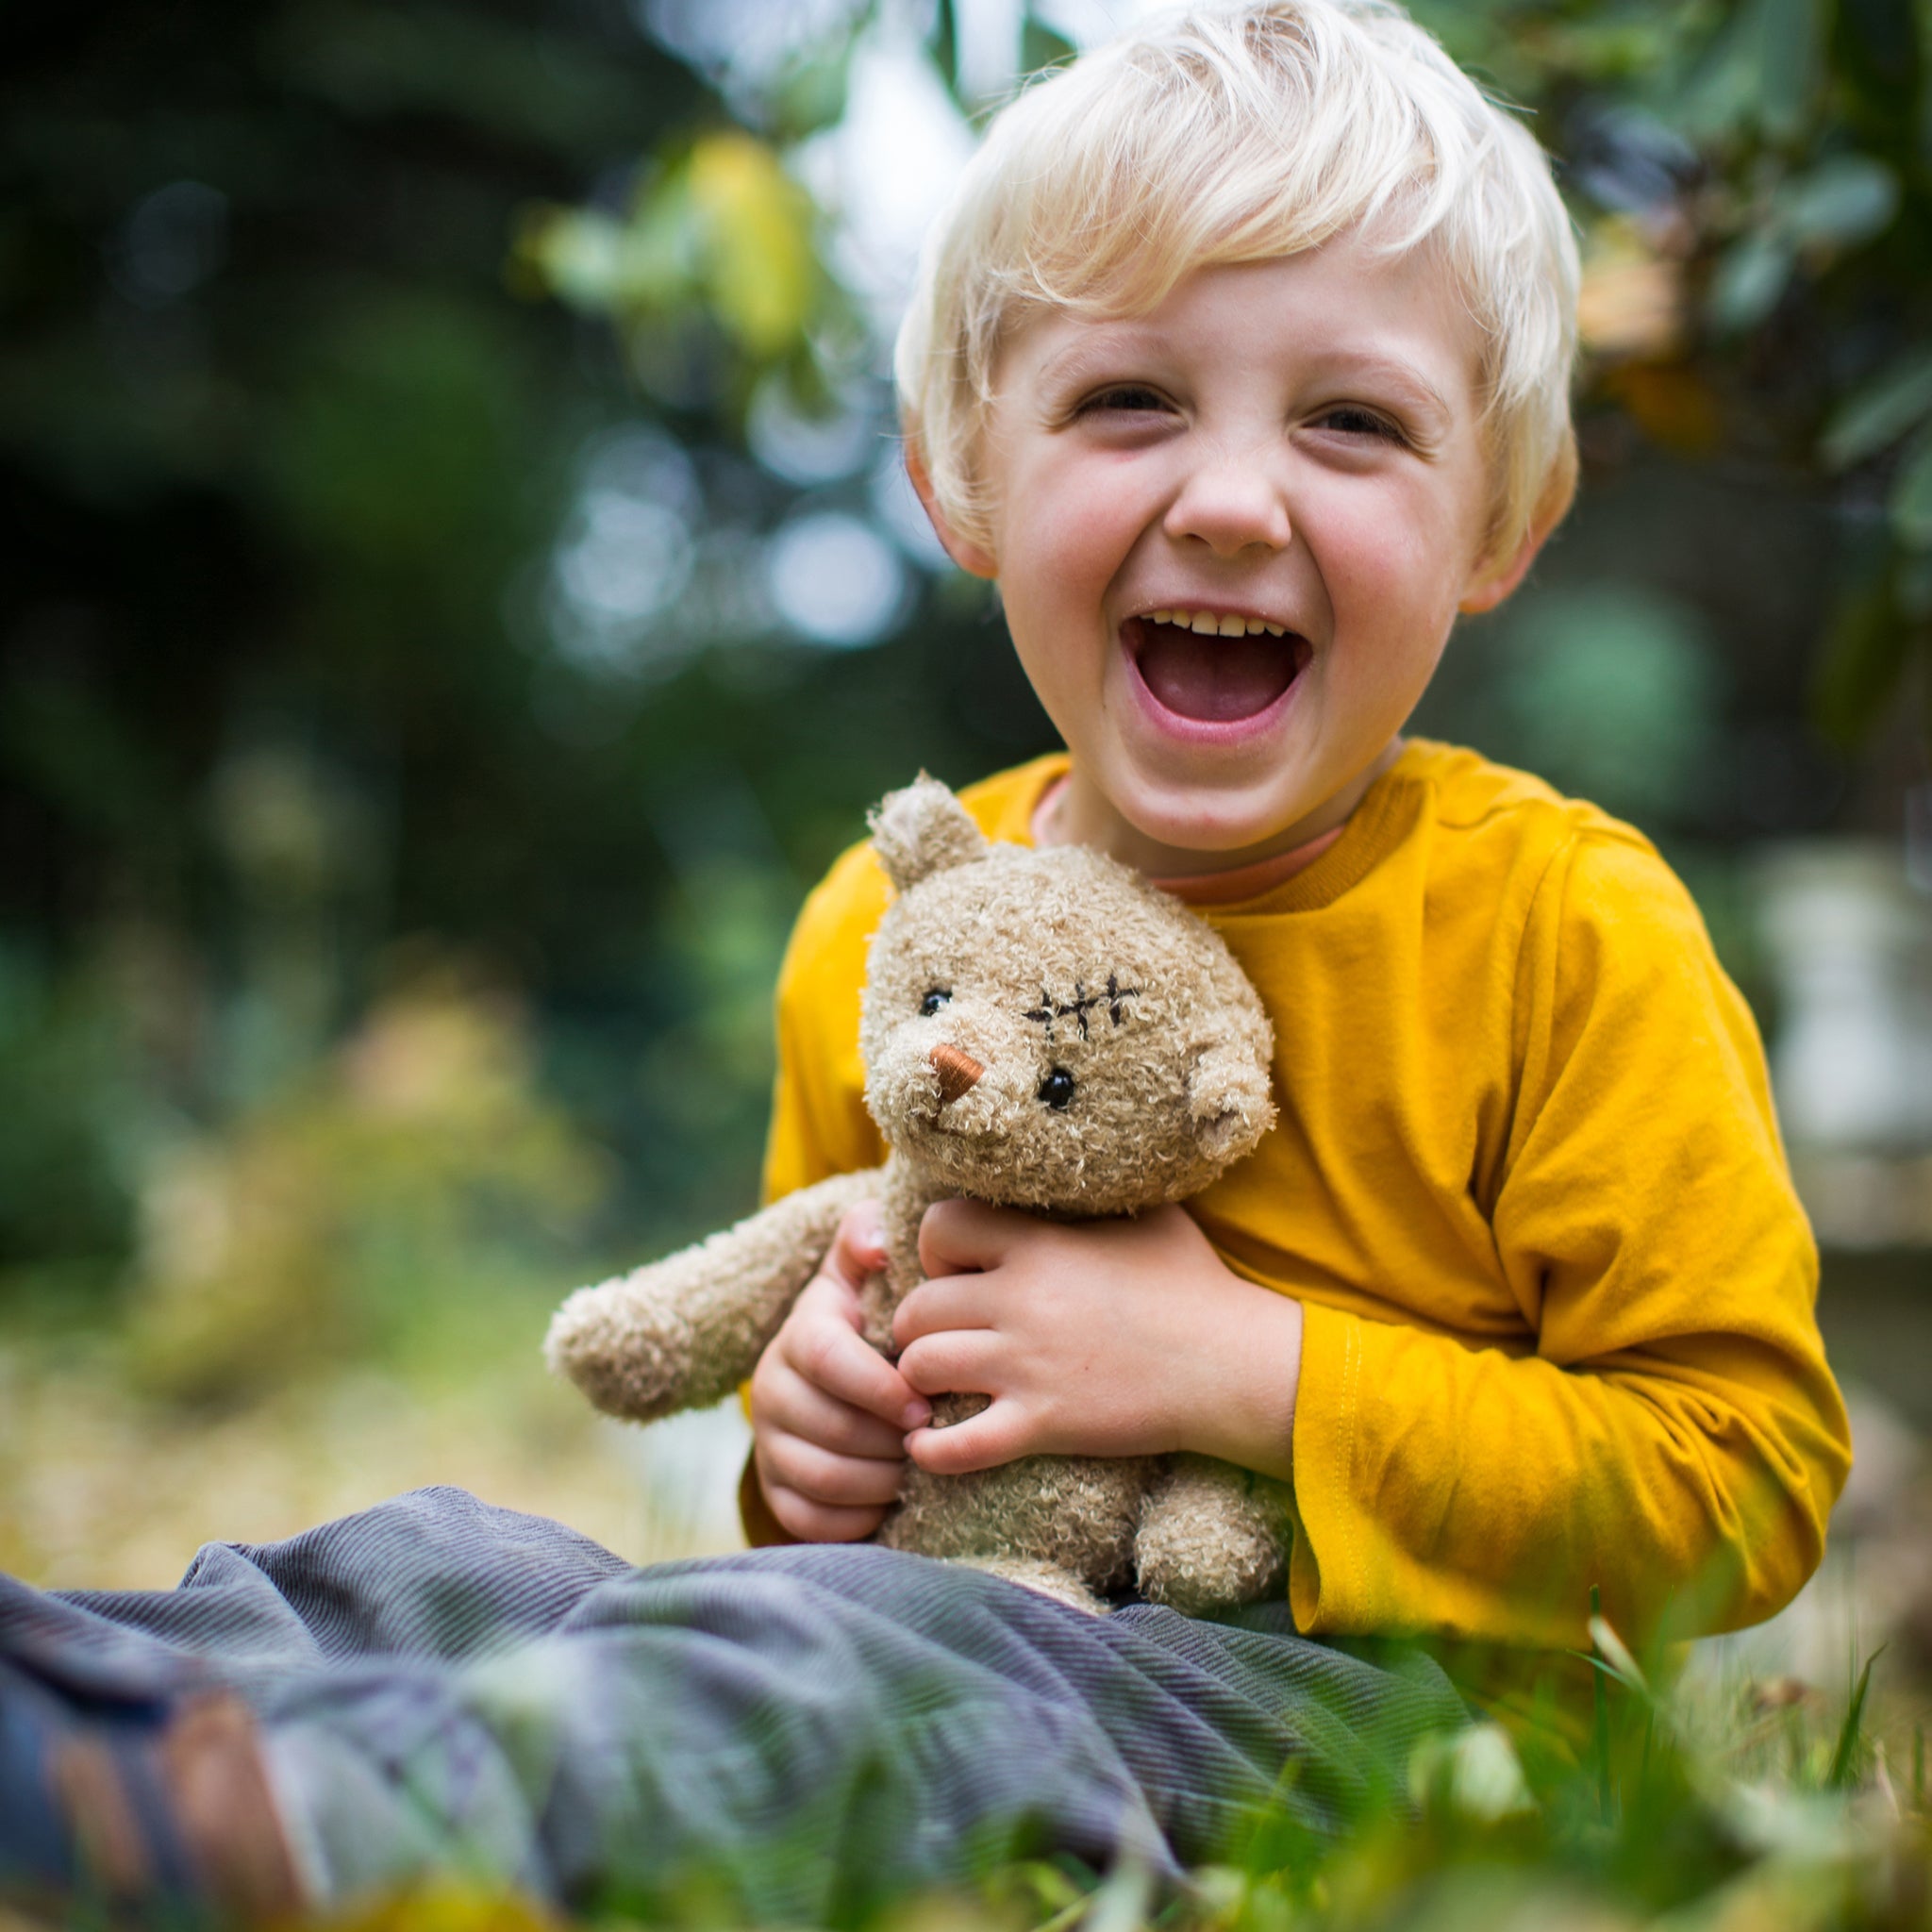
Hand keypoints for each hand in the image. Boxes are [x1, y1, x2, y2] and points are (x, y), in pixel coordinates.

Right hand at [749, 1202, 930, 1540]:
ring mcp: (768, 1442)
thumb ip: (867, 1240)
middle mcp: (770, 1388)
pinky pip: (809, 1521)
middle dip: (891, 1441)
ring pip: (824, 1478)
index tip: (925, 1407)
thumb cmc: (871, 1320)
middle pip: (832, 1428)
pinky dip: (855, 1518)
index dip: (880, 1388)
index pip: (828, 1360)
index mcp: (800, 1335)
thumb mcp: (865, 1275)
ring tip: (918, 1469)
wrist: (836, 1374)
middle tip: (933, 1444)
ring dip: (880, 1481)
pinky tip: (888, 1500)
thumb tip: (877, 1241)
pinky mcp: (774, 1488)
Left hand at [894, 1200, 1302, 1480]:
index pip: (939, 1227)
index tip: (956, 1270)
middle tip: (941, 1335)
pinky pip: (955, 1445)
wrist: (1234, 1365)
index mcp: (1041, 1244)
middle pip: (916, 1306)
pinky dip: (932, 1450)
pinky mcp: (1042, 1424)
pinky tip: (931, 1445)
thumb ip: (1101, 1196)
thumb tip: (1088, 1166)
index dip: (936, 1249)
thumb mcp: (1152, 1216)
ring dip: (920, 1378)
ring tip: (938, 1384)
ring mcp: (1027, 1365)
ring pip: (920, 1367)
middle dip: (918, 1323)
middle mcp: (1021, 1299)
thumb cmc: (1197, 1286)